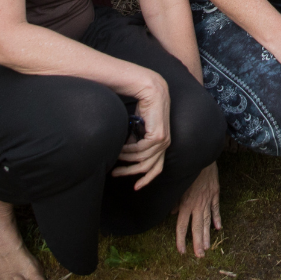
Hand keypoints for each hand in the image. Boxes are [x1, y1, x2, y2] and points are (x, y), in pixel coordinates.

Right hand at [112, 73, 170, 187]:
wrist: (151, 91)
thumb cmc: (144, 108)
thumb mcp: (139, 129)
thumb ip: (136, 142)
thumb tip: (125, 155)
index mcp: (163, 143)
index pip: (157, 168)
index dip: (146, 179)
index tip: (135, 187)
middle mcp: (165, 144)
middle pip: (147, 168)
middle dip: (130, 172)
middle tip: (114, 173)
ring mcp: (163, 141)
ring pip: (141, 160)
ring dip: (126, 158)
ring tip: (116, 154)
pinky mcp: (158, 137)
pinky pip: (140, 150)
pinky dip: (129, 150)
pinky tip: (121, 146)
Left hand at [175, 163, 220, 256]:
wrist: (201, 157)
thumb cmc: (187, 171)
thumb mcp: (177, 186)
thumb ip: (175, 202)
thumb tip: (173, 214)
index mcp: (186, 204)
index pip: (182, 226)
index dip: (181, 240)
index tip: (181, 251)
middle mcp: (197, 204)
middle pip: (197, 227)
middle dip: (198, 243)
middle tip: (199, 256)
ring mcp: (207, 199)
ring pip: (207, 221)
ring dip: (207, 235)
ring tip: (207, 247)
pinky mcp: (215, 193)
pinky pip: (216, 208)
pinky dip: (217, 218)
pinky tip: (218, 228)